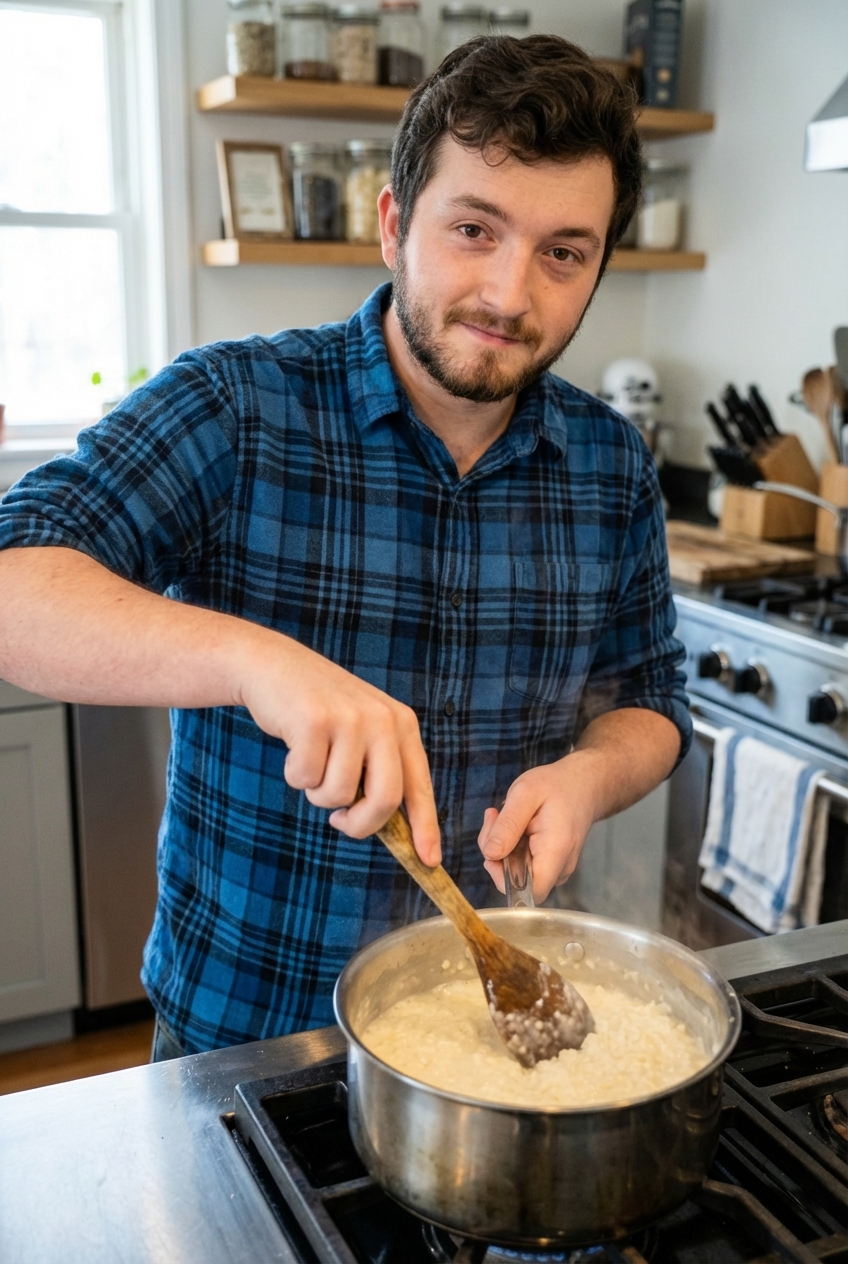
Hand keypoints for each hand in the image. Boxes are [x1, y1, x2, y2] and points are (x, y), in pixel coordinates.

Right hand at [237, 632, 440, 864]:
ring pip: (340, 795)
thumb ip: (378, 769)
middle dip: (361, 824)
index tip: (429, 861)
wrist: (276, 667)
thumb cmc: (319, 711)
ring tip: (312, 761)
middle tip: (341, 821)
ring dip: (318, 793)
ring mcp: (349, 720)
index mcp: (401, 725)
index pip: (420, 785)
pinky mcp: (314, 722)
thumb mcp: (362, 731)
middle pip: (385, 800)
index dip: (426, 827)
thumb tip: (390, 828)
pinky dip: (294, 775)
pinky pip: (306, 780)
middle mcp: (382, 720)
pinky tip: (293, 747)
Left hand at [476, 709, 680, 901]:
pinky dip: (509, 846)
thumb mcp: (525, 794)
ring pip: (516, 873)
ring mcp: (555, 868)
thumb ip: (508, 825)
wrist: (583, 784)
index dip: (504, 880)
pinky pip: (521, 865)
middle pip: (518, 882)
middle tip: (495, 817)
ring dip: (500, 847)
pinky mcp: (548, 864)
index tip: (493, 851)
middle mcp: (559, 867)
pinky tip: (513, 824)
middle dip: (496, 854)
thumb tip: (490, 854)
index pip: (530, 892)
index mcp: (556, 851)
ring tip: (503, 815)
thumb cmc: (556, 786)